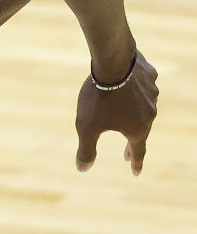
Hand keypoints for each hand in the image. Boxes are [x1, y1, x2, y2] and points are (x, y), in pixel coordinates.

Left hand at [75, 51, 158, 174]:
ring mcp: (152, 92)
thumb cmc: (99, 98)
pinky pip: (142, 86)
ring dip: (135, 114)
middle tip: (127, 152)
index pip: (138, 151)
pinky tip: (129, 89)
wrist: (112, 62)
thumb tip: (82, 169)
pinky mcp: (149, 75)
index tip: (135, 172)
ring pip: (144, 106)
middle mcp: (150, 112)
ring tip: (125, 117)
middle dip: (133, 142)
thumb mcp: (87, 127)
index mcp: (138, 128)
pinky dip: (136, 91)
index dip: (135, 162)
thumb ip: (86, 149)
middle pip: (142, 130)